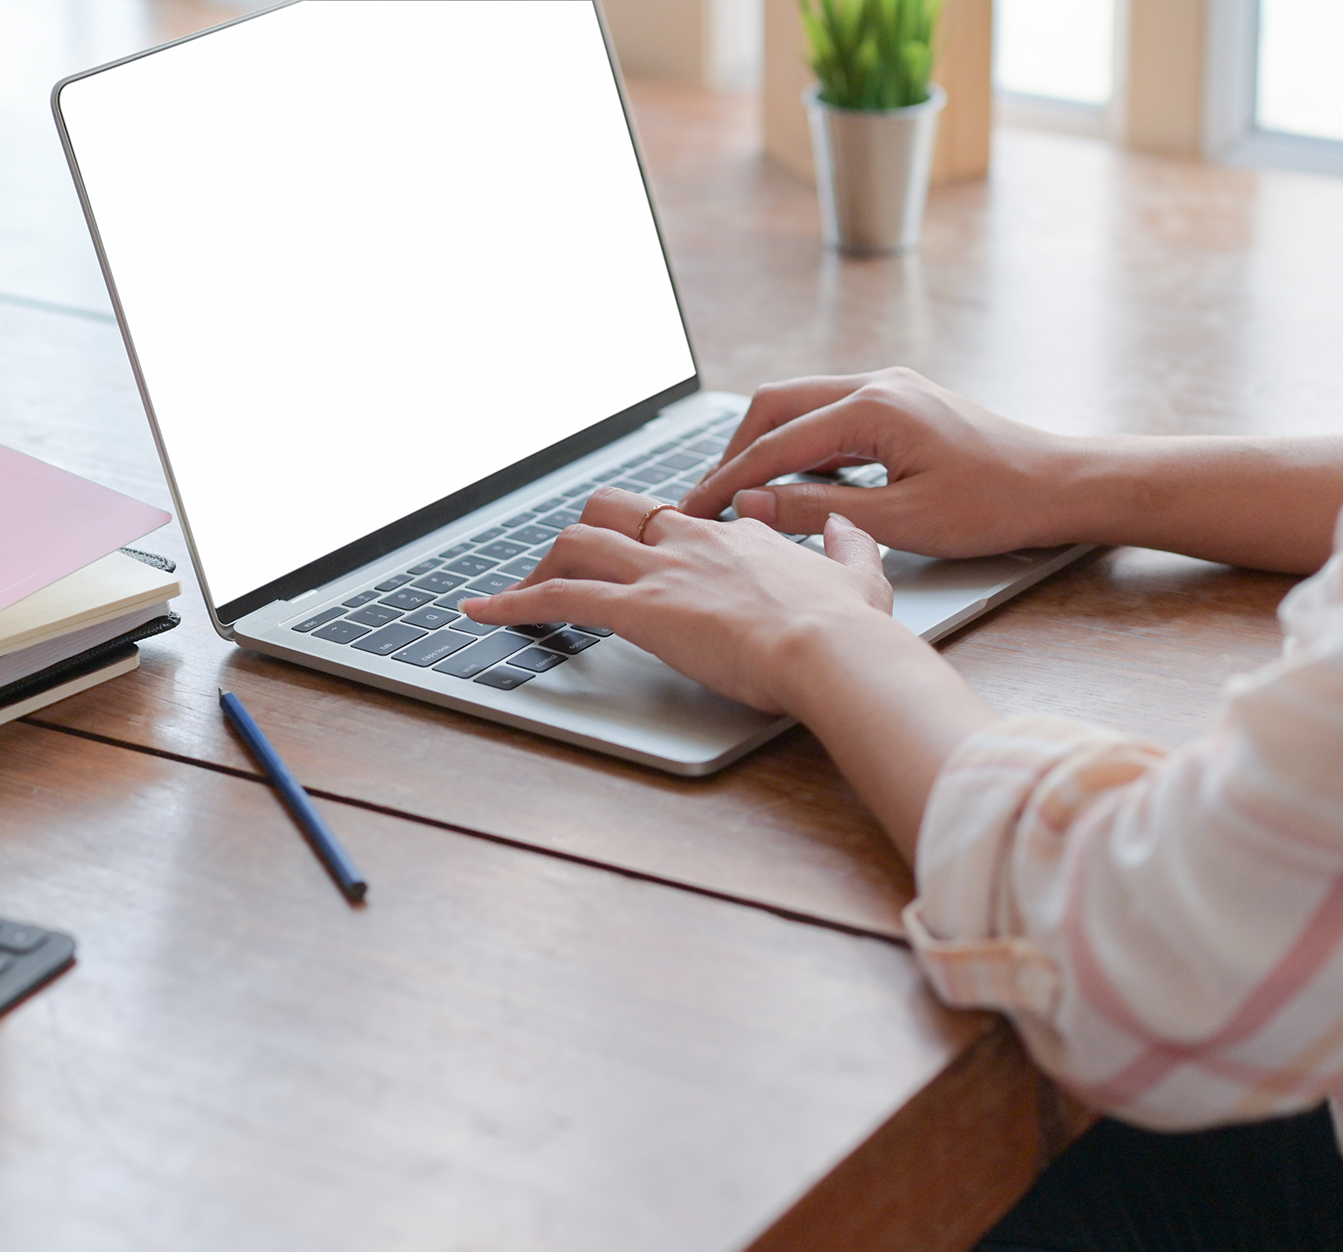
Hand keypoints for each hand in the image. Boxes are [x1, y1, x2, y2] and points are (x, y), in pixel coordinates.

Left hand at [458, 488, 892, 714]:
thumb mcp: (861, 575)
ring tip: (516, 594)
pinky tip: (481, 613)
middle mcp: (689, 541)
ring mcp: (660, 570)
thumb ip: (846, 547)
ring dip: (541, 566)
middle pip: (613, 510)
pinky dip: (510, 603)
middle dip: (584, 534)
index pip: (677, 520)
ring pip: (577, 544)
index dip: (651, 538)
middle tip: (567, 568)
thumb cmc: (847, 627)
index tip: (641, 558)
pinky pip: (557, 596)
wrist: (832, 650)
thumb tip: (845, 528)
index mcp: (736, 535)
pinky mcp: (637, 607)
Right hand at [677, 367, 1080, 558]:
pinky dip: (800, 448)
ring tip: (739, 495)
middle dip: (734, 452)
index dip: (727, 480)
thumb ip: (817, 511)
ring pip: (800, 407)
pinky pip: (830, 417)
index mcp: (873, 407)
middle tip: (706, 499)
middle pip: (775, 406)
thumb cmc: (994, 505)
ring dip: (765, 447)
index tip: (694, 512)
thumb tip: (751, 507)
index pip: (775, 443)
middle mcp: (876, 384)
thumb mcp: (901, 521)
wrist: (1060, 484)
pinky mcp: (899, 405)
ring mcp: (888, 389)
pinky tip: (791, 485)